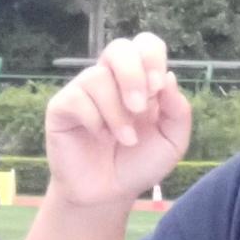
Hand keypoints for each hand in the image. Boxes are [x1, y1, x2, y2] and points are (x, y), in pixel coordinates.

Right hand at [45, 35, 191, 207]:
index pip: (144, 45)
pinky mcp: (61, 108)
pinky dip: (94, 120)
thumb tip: (169, 79)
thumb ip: (178, 111)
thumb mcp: (172, 141)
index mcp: (139, 80)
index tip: (158, 88)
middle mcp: (110, 80)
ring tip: (125, 139)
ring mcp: (84, 92)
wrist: (109, 194)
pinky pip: (76, 99)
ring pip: (97, 77)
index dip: (152, 58)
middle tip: (140, 108)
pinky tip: (99, 137)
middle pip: (119, 48)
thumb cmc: (139, 164)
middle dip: (133, 75)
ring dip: (117, 112)